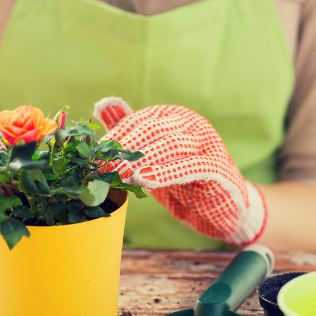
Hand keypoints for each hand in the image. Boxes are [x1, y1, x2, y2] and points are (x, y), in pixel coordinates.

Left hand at [93, 97, 266, 245]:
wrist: (223, 211)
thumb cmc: (184, 183)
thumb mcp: (152, 161)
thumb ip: (130, 134)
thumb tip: (103, 105)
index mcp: (174, 117)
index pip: (139, 121)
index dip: (114, 137)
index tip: (92, 156)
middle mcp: (192, 124)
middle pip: (153, 130)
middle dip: (124, 149)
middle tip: (101, 167)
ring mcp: (209, 143)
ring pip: (171, 145)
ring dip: (141, 159)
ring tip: (118, 174)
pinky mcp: (219, 167)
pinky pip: (191, 166)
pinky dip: (167, 172)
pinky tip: (145, 180)